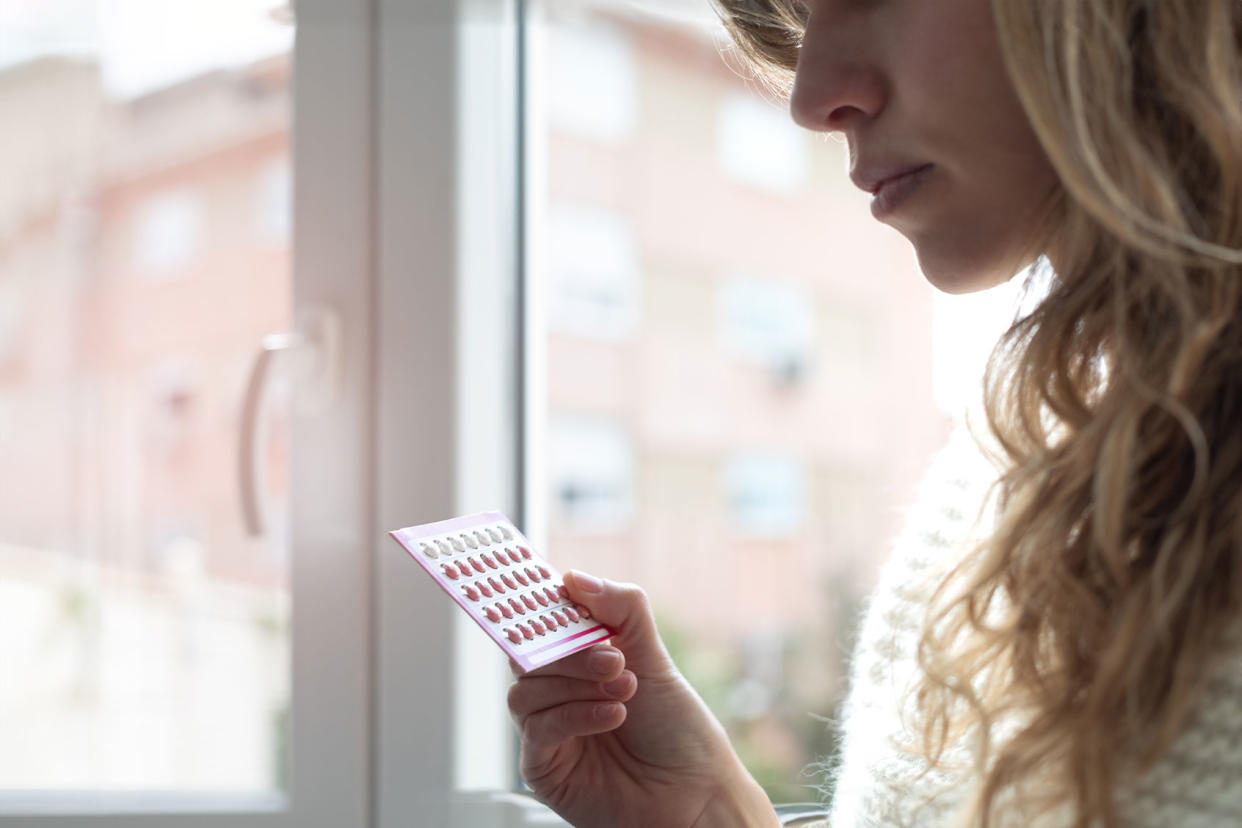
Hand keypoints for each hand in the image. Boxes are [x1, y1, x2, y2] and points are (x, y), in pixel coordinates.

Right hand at [507, 570, 777, 827]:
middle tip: (613, 657)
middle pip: (529, 655)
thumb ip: (620, 609)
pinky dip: (575, 715)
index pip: (543, 625)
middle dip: (570, 652)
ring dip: (576, 684)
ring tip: (623, 689)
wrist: (697, 794)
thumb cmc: (679, 731)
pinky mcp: (544, 768)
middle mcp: (560, 694)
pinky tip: (612, 716)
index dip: (540, 606)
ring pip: (526, 690)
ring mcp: (550, 731)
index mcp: (579, 663)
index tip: (549, 590)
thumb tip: (573, 577)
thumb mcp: (654, 656)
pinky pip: (537, 729)